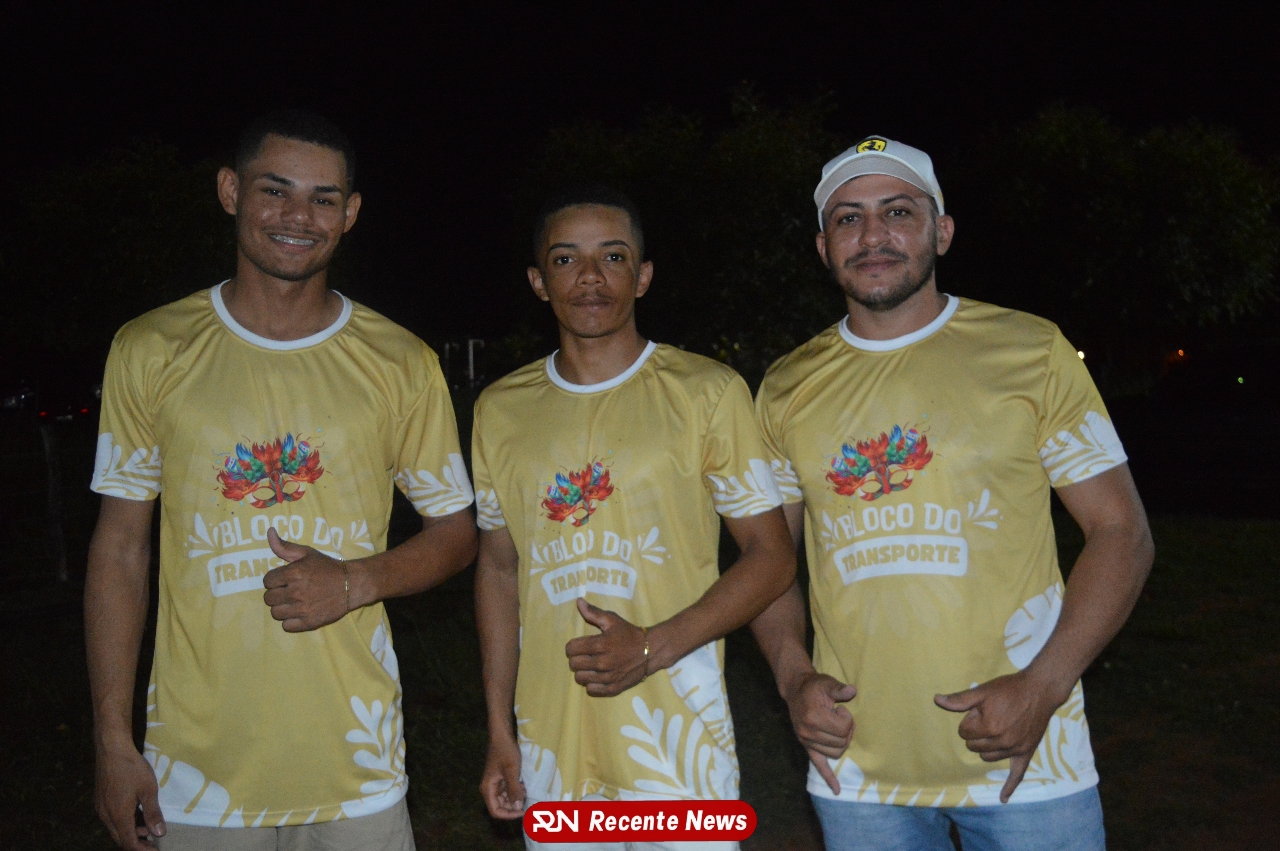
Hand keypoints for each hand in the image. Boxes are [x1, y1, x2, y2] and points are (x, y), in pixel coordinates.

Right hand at [94, 738, 163, 849]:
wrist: (112, 749)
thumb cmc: (132, 768)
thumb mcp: (148, 790)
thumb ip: (153, 813)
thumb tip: (159, 834)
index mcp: (118, 816)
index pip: (128, 842)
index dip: (141, 850)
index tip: (155, 850)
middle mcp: (106, 815)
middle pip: (120, 838)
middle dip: (137, 843)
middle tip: (152, 844)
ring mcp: (101, 808)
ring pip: (116, 828)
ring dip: (131, 832)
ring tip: (148, 830)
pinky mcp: (101, 800)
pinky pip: (112, 818)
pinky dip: (125, 822)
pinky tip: (137, 815)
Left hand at [263, 528, 348, 631]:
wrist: (352, 584)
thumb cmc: (327, 567)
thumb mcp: (307, 553)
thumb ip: (284, 546)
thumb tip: (268, 531)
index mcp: (293, 573)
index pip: (267, 581)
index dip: (275, 579)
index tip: (284, 580)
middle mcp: (295, 592)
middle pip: (268, 598)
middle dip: (276, 593)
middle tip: (289, 591)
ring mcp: (302, 609)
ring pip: (275, 613)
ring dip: (282, 608)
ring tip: (293, 602)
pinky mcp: (309, 622)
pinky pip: (286, 626)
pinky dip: (290, 621)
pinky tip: (298, 613)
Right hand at [480, 734, 525, 819]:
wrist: (502, 734)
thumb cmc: (505, 751)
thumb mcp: (512, 771)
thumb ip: (514, 790)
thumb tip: (518, 807)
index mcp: (488, 789)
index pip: (496, 811)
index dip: (509, 815)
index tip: (523, 811)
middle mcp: (489, 788)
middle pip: (501, 806)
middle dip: (514, 806)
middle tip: (528, 802)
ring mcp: (495, 783)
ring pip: (506, 799)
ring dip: (516, 798)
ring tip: (527, 791)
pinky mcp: (501, 778)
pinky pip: (508, 790)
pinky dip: (516, 790)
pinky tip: (524, 785)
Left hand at [564, 598, 648, 696]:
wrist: (651, 651)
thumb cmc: (629, 634)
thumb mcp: (612, 620)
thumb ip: (593, 612)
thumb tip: (578, 601)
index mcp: (600, 644)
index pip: (571, 649)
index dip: (571, 646)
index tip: (578, 645)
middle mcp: (602, 662)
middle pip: (573, 664)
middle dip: (576, 658)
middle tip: (584, 655)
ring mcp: (608, 677)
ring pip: (580, 678)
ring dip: (582, 672)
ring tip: (590, 666)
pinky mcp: (613, 687)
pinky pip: (592, 690)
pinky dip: (591, 684)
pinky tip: (597, 676)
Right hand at [784, 672, 856, 793]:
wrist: (795, 690)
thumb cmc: (814, 687)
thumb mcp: (826, 683)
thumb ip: (839, 689)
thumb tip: (852, 691)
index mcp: (813, 717)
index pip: (842, 728)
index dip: (847, 718)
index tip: (840, 708)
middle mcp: (808, 732)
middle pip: (841, 742)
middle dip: (847, 730)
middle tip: (841, 716)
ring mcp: (806, 741)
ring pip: (836, 753)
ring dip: (843, 742)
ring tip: (838, 727)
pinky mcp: (807, 747)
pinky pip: (818, 766)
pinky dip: (828, 778)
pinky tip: (836, 790)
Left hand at [934, 670, 1064, 802]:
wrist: (1040, 690)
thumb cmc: (1009, 689)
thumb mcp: (982, 691)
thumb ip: (959, 699)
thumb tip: (937, 700)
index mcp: (989, 727)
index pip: (964, 732)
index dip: (969, 720)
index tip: (980, 710)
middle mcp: (1002, 741)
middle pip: (974, 746)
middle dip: (975, 733)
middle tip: (988, 716)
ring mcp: (1015, 749)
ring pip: (988, 757)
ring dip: (985, 747)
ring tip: (993, 730)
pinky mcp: (1026, 752)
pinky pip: (1017, 774)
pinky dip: (1010, 786)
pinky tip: (1003, 798)